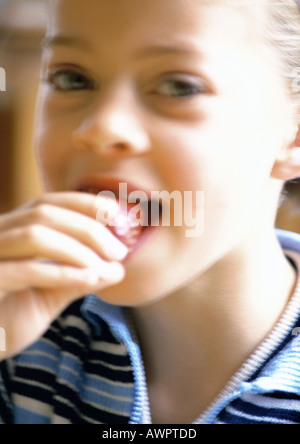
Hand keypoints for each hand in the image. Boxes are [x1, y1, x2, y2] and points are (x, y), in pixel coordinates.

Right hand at [0, 192, 127, 359]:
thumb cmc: (8, 320)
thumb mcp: (48, 296)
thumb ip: (78, 279)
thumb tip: (117, 268)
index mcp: (8, 233)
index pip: (45, 204)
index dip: (81, 203)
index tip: (115, 212)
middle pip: (43, 214)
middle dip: (87, 228)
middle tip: (119, 251)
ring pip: (34, 236)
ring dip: (78, 250)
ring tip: (106, 267)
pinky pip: (26, 271)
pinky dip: (63, 272)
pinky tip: (90, 279)